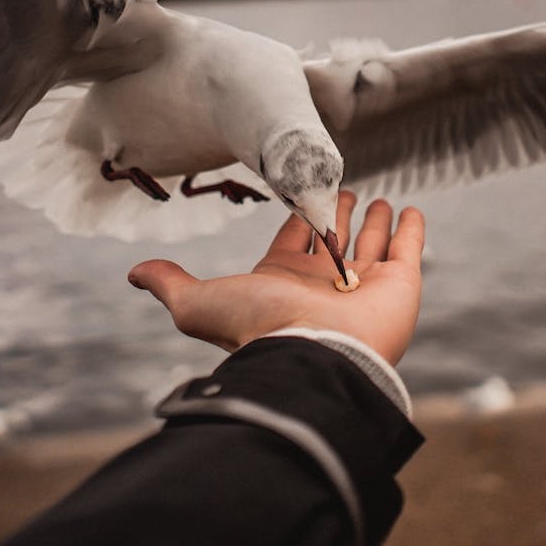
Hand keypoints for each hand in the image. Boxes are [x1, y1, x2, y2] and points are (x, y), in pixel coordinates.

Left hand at [128, 192, 424, 364]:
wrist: (316, 354)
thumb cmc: (260, 328)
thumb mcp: (200, 302)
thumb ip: (171, 283)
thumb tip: (134, 273)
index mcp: (285, 280)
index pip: (295, 239)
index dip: (299, 218)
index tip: (301, 193)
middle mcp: (326, 282)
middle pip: (335, 238)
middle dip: (338, 214)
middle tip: (345, 190)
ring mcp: (365, 283)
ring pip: (372, 243)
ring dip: (375, 221)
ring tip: (380, 200)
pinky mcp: (400, 284)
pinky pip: (408, 249)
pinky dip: (411, 229)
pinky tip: (410, 211)